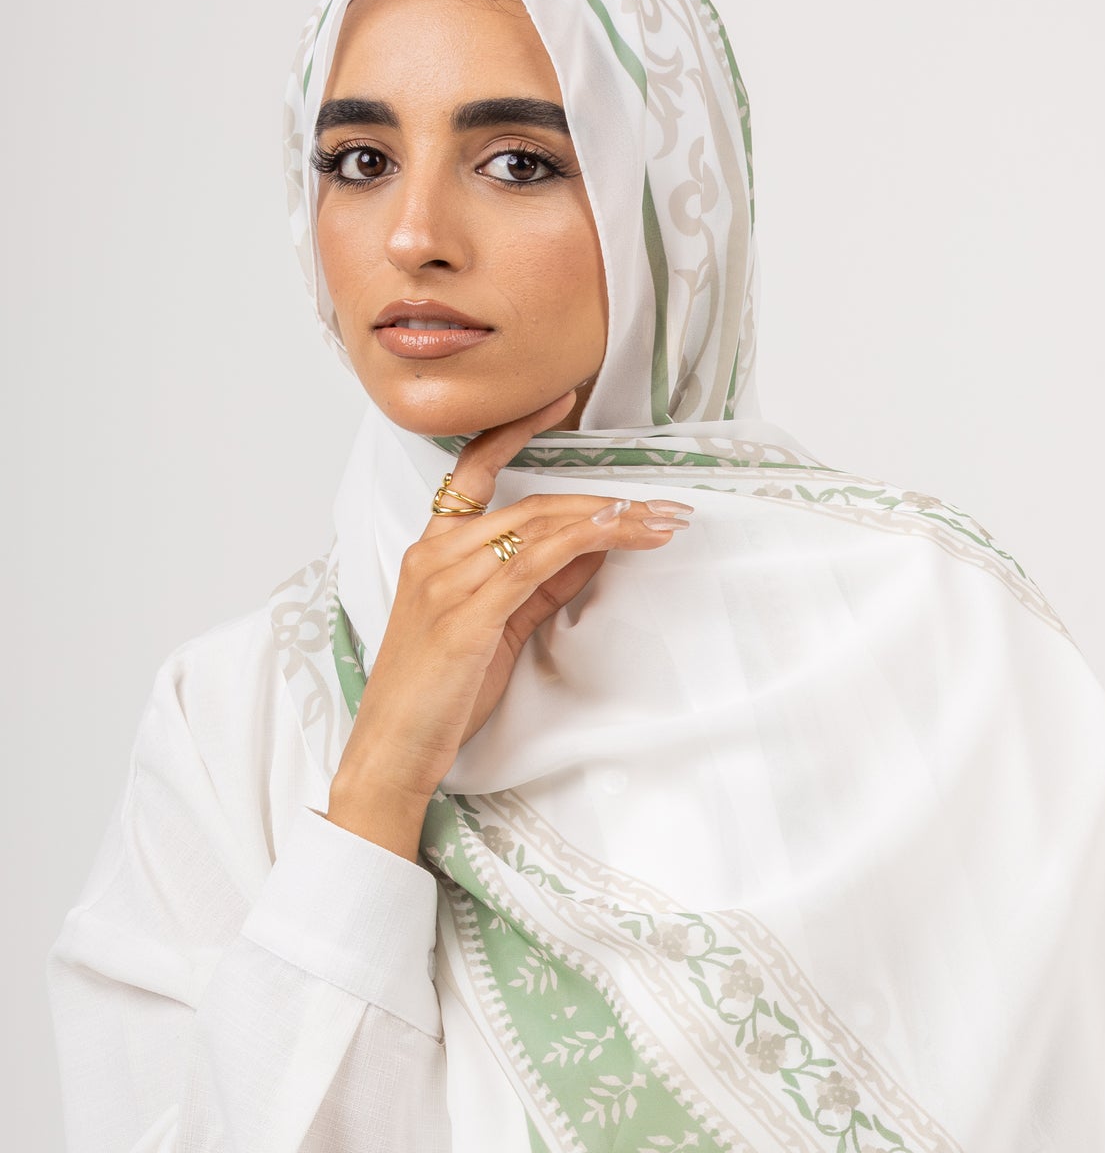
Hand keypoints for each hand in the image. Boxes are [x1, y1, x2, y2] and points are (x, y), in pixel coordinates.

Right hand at [327, 388, 692, 854]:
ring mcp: (446, 582)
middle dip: (605, 499)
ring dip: (610, 519)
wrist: (393, 750)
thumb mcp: (495, 629)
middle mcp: (436, 554)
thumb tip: (593, 549)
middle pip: (531, 503)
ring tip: (661, 521)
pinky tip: (619, 535)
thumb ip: (538, 586)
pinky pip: (533, 564)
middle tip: (664, 503)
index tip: (560, 403)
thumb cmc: (438, 695)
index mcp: (434, 550)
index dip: (515, 431)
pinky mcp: (465, 616)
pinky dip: (581, 542)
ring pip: (539, 526)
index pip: (472, 470)